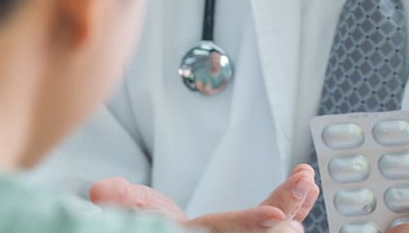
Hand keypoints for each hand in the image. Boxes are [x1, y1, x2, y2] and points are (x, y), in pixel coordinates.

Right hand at [88, 163, 319, 231]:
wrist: (146, 231)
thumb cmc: (133, 222)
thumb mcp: (120, 209)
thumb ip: (117, 201)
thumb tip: (100, 192)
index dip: (248, 227)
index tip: (276, 216)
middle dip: (285, 215)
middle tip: (303, 187)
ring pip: (275, 229)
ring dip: (295, 205)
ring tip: (307, 180)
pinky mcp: (245, 230)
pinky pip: (275, 219)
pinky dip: (292, 201)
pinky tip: (307, 183)